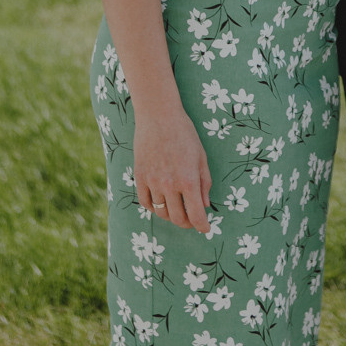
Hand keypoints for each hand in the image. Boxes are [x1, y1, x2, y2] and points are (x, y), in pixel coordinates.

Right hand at [134, 107, 211, 231]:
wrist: (159, 116)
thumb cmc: (185, 133)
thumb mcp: (201, 156)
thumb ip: (204, 183)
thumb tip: (204, 205)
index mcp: (189, 180)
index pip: (196, 215)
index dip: (202, 226)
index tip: (205, 229)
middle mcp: (170, 185)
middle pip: (178, 218)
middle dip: (188, 223)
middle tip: (192, 220)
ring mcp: (153, 182)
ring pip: (161, 213)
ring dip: (172, 215)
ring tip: (178, 209)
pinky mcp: (140, 178)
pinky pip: (146, 203)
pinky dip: (154, 208)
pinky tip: (161, 202)